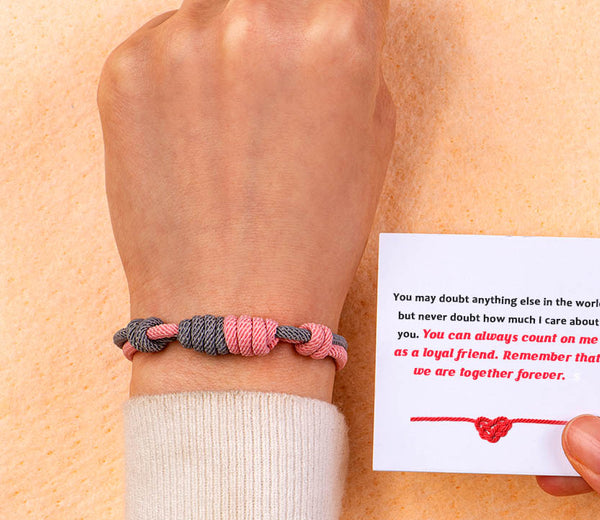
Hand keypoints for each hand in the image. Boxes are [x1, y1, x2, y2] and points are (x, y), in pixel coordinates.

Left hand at [97, 0, 394, 398]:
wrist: (232, 309)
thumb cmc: (312, 242)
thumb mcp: (372, 143)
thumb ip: (357, 57)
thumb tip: (334, 18)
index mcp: (334, 38)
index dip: (340, 9)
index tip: (330, 22)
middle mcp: (254, 21)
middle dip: (284, 25)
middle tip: (280, 81)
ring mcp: (180, 41)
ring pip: (216, 9)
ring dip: (232, 45)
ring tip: (236, 124)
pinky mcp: (125, 68)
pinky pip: (165, 44)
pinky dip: (184, 77)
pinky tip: (196, 139)